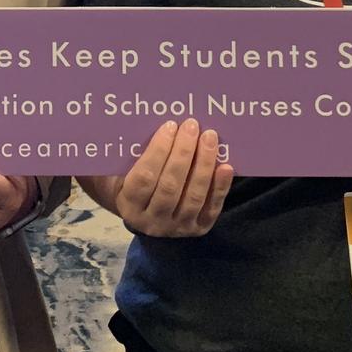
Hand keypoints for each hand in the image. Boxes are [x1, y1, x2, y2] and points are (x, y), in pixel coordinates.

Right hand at [89, 119, 233, 237]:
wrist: (149, 217)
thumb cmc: (136, 183)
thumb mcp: (126, 173)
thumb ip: (135, 155)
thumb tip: (155, 122)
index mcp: (129, 205)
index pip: (144, 177)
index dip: (158, 151)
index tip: (170, 126)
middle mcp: (152, 221)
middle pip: (170, 186)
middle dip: (182, 152)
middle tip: (192, 125)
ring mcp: (177, 228)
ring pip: (192, 196)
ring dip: (203, 164)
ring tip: (209, 137)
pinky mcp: (199, 229)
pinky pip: (211, 207)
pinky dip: (220, 186)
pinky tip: (226, 166)